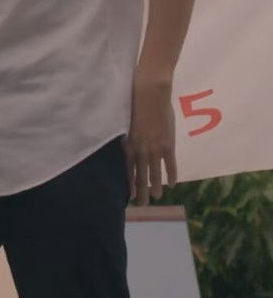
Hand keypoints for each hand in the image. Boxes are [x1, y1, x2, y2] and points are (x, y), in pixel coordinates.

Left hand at [125, 72, 176, 204]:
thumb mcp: (125, 121)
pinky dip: (171, 175)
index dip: (129, 183)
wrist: (150, 93)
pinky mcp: (168, 145)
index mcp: (129, 144)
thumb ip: (127, 135)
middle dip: (141, 191)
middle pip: (140, 176)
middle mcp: (141, 151)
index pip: (128, 169)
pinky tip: (172, 184)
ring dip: (155, 188)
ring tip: (156, 198)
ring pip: (155, 174)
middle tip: (141, 204)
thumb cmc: (134, 101)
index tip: (129, 195)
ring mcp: (155, 149)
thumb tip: (127, 143)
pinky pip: (170, 165)